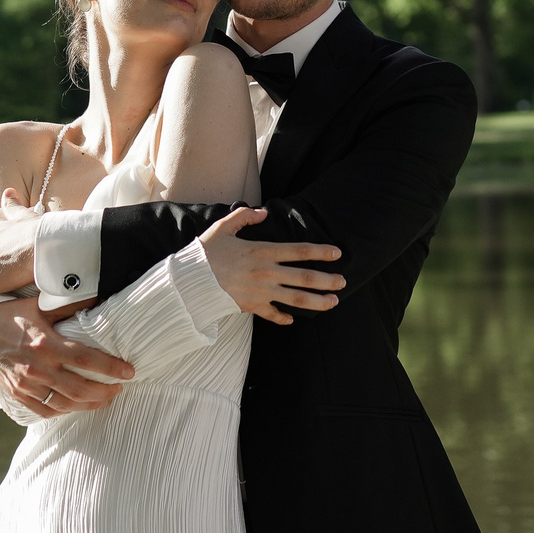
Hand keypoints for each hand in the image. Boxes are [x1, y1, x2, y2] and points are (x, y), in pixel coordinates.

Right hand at [0, 296, 133, 416]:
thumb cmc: (11, 315)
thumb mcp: (40, 306)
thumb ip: (69, 305)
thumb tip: (98, 296)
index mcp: (46, 343)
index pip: (86, 360)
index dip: (111, 368)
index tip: (129, 371)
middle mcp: (37, 367)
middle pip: (79, 388)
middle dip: (105, 392)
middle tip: (119, 388)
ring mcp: (26, 384)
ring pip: (65, 404)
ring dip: (89, 404)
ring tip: (104, 398)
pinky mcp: (17, 394)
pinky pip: (44, 411)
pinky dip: (64, 411)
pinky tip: (77, 405)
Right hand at [196, 208, 344, 325]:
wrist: (190, 282)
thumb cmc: (206, 254)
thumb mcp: (223, 227)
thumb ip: (244, 216)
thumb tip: (264, 213)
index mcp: (262, 252)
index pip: (299, 251)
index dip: (320, 252)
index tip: (337, 253)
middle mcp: (266, 273)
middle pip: (304, 278)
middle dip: (327, 280)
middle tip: (343, 283)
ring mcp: (261, 292)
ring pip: (296, 298)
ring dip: (317, 301)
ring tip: (333, 303)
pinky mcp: (251, 306)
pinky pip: (272, 314)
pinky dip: (283, 317)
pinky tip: (292, 319)